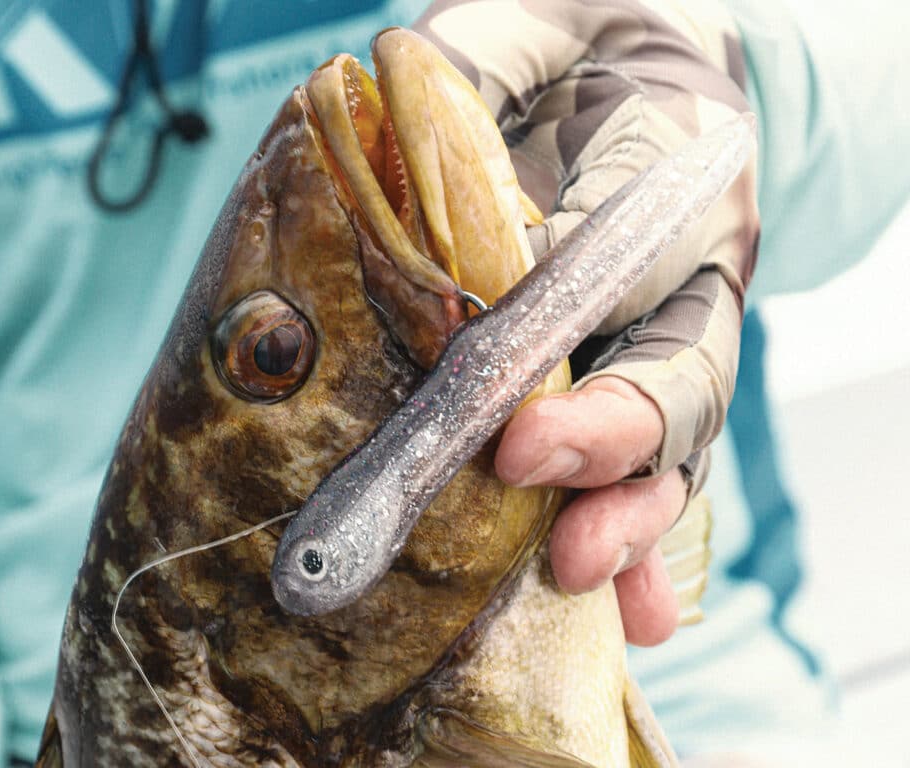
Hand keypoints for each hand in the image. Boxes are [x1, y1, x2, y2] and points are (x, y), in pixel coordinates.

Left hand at [416, 0, 759, 643]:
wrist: (616, 78)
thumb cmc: (561, 52)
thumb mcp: (516, 33)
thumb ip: (470, 75)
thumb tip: (390, 134)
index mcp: (670, 168)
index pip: (632, 248)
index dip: (574, 314)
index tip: (510, 391)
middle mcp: (689, 271)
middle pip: (676, 369)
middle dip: (610, 436)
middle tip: (536, 485)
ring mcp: (671, 340)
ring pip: (675, 442)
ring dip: (629, 513)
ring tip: (582, 571)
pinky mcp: (643, 387)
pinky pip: (654, 471)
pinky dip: (641, 541)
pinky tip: (627, 610)